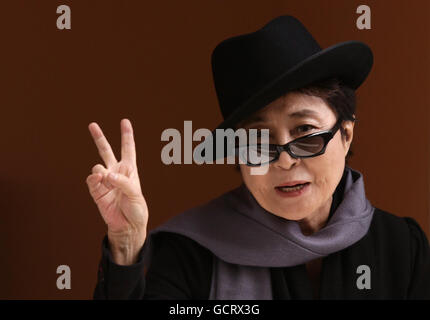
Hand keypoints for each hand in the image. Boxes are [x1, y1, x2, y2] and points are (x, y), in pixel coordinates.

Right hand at [86, 119, 147, 264]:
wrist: (128, 226)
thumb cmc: (136, 210)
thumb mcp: (136, 194)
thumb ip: (122, 182)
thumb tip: (106, 174)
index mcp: (130, 170)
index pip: (128, 149)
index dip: (127, 135)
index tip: (125, 121)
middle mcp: (116, 172)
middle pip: (106, 151)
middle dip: (99, 138)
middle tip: (92, 124)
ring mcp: (105, 181)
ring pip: (97, 166)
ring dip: (102, 172)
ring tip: (108, 181)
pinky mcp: (97, 191)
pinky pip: (92, 180)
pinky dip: (94, 179)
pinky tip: (100, 181)